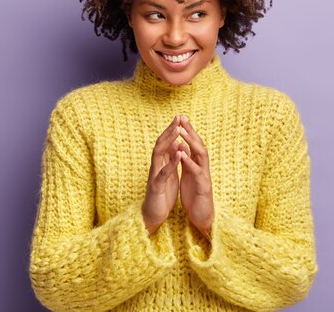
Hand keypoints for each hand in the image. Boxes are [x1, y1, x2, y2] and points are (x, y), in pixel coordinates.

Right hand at [142, 115, 184, 234]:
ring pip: (159, 154)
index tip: (180, 117)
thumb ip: (169, 160)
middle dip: (170, 130)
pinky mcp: (157, 186)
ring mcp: (155, 175)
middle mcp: (156, 166)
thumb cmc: (162, 194)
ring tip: (178, 130)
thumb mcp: (168, 174)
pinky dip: (171, 163)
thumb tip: (174, 144)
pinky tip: (179, 154)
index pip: (165, 142)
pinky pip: (164, 173)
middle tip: (178, 117)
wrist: (153, 215)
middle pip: (161, 143)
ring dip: (169, 141)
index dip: (172, 130)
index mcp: (161, 163)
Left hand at [179, 115, 214, 239]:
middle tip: (182, 117)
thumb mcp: (190, 175)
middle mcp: (202, 167)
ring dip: (191, 142)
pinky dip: (189, 162)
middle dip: (190, 130)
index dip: (187, 130)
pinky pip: (196, 172)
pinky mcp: (203, 186)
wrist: (202, 216)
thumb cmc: (195, 196)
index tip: (179, 118)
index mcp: (197, 164)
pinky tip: (182, 154)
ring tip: (182, 131)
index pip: (193, 144)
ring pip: (201, 155)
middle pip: (198, 144)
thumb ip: (187, 161)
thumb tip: (182, 146)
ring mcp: (204, 176)